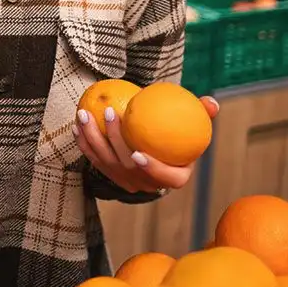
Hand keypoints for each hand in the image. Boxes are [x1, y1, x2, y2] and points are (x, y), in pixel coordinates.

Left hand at [74, 95, 220, 193]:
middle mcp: (149, 184)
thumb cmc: (177, 134)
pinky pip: (94, 160)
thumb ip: (202, 113)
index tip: (137, 153)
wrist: (157, 149)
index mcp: (174, 176)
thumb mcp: (193, 125)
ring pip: (106, 163)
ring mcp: (127, 182)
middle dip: (114, 141)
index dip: (152, 169)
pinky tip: (76, 125)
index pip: (166, 179)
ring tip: (85, 114)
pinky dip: (84, 144)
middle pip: (128, 167)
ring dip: (92, 139)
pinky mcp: (110, 176)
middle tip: (109, 112)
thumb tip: (211, 102)